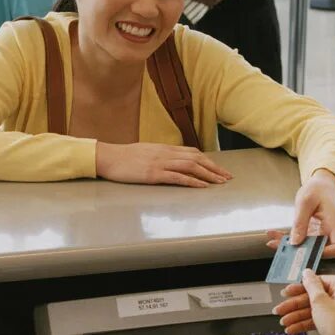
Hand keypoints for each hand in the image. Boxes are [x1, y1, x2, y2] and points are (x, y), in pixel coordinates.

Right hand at [95, 142, 233, 187]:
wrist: (107, 157)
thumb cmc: (123, 157)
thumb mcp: (145, 152)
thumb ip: (159, 156)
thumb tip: (170, 161)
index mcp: (164, 148)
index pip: (192, 152)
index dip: (208, 160)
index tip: (219, 168)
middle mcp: (165, 153)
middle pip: (196, 158)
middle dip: (214, 168)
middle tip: (227, 177)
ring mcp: (160, 163)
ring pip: (191, 166)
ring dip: (208, 175)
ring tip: (220, 182)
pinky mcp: (153, 174)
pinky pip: (177, 177)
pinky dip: (192, 181)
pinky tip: (201, 186)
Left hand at [267, 169, 334, 258]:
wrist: (321, 185)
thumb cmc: (318, 189)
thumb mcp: (306, 202)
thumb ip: (300, 222)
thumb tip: (295, 241)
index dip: (326, 253)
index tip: (307, 251)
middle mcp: (332, 232)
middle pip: (320, 251)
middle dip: (299, 252)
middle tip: (280, 247)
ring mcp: (323, 234)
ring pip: (308, 247)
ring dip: (290, 246)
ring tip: (273, 241)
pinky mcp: (314, 233)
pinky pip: (302, 239)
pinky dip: (289, 238)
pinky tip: (276, 235)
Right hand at [274, 271, 334, 334]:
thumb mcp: (320, 302)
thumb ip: (311, 285)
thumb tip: (307, 273)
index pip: (317, 282)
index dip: (299, 288)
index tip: (287, 292)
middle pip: (313, 296)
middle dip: (295, 305)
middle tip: (281, 308)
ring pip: (314, 309)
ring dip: (297, 316)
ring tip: (284, 321)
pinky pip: (318, 318)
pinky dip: (305, 323)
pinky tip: (293, 328)